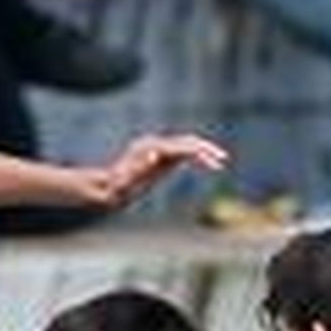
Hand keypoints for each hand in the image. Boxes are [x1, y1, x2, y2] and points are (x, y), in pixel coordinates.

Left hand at [98, 131, 227, 206]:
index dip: (199, 153)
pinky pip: (181, 152)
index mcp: (151, 148)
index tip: (214, 163)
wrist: (107, 188)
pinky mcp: (158, 156)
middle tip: (223, 159)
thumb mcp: (127, 181)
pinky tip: (205, 163)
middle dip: (206, 150)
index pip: (181, 146)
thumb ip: (140, 168)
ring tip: (219, 162)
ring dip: (203, 152)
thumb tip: (154, 156)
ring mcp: (156, 148)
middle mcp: (154, 144)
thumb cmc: (118, 188)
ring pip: (185, 145)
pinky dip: (195, 156)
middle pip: (186, 142)